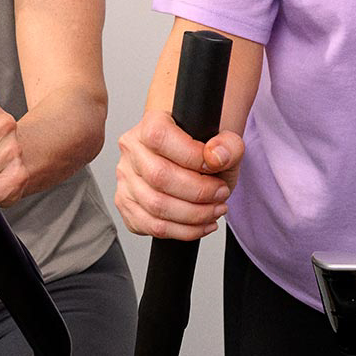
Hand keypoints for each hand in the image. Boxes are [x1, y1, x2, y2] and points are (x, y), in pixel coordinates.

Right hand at [114, 106, 243, 240]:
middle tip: (221, 193)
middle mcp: (132, 150)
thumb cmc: (205, 146)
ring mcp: (126, 179)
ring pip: (155, 207)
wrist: (192, 156)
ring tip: (215, 210)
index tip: (216, 167)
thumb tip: (215, 157)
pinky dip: (182, 231)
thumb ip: (228, 145)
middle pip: (159, 177)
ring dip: (193, 215)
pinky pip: (150, 226)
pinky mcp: (127, 204)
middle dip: (198, 192)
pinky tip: (201, 224)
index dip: (192, 157)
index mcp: (150, 124)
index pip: (160, 138)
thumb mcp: (226, 140)